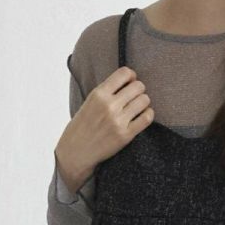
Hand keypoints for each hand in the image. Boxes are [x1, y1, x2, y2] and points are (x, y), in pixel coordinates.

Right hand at [55, 66, 154, 192]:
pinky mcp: (126, 135)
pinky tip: (143, 115)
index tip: (130, 82)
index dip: (131, 76)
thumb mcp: (89, 102)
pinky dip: (148, 114)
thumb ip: (107, 92)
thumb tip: (130, 80)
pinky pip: (146, 118)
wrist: (76, 152)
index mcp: (99, 94)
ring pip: (144, 100)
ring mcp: (118, 121)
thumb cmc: (82, 126)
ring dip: (143, 102)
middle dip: (138, 89)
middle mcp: (109, 106)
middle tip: (134, 97)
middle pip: (138, 86)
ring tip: (137, 107)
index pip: (124, 73)